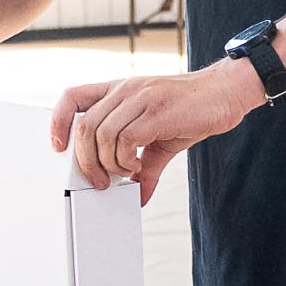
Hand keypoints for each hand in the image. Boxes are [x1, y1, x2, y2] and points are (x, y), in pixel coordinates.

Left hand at [50, 62, 260, 198]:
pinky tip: (139, 167)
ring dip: (109, 164)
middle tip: (101, 181)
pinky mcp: (156, 111)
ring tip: (125, 174)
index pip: (73, 96)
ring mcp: (140, 98)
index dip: (58, 121)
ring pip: (102, 134)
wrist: (226, 92)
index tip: (59, 147)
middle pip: (84, 126)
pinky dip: (127, 161)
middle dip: (86, 161)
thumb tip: (139, 195)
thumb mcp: (161, 137)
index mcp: (119, 90)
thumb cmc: (193, 110)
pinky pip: (126, 139)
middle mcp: (125, 90)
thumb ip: (144, 164)